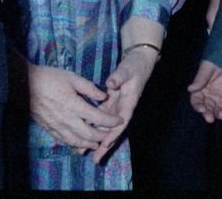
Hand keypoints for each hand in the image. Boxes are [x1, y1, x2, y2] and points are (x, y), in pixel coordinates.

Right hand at [26, 62, 122, 154]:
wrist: (25, 84)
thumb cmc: (50, 77)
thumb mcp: (72, 77)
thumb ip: (89, 88)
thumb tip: (104, 96)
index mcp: (74, 105)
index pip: (98, 118)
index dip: (110, 121)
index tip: (119, 121)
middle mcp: (67, 119)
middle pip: (89, 134)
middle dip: (102, 136)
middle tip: (110, 135)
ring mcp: (57, 126)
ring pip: (76, 141)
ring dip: (89, 144)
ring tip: (97, 144)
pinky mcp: (49, 128)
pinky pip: (64, 141)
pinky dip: (74, 144)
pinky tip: (78, 143)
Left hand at [88, 47, 157, 163]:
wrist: (137, 62)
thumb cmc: (134, 67)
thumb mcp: (128, 71)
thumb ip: (119, 77)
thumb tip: (110, 83)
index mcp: (128, 104)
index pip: (121, 123)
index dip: (113, 134)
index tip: (105, 144)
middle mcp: (121, 109)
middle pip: (113, 130)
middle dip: (104, 145)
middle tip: (95, 159)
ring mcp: (115, 108)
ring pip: (105, 127)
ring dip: (96, 139)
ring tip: (84, 151)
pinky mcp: (109, 104)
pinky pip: (99, 118)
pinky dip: (92, 127)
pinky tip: (83, 134)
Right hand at [187, 59, 221, 122]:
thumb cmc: (219, 60)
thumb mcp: (208, 67)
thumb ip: (200, 78)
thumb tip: (190, 89)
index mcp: (202, 88)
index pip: (197, 100)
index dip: (197, 106)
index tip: (201, 108)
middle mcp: (212, 96)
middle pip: (207, 109)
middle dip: (208, 114)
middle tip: (210, 118)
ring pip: (219, 112)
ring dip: (219, 115)